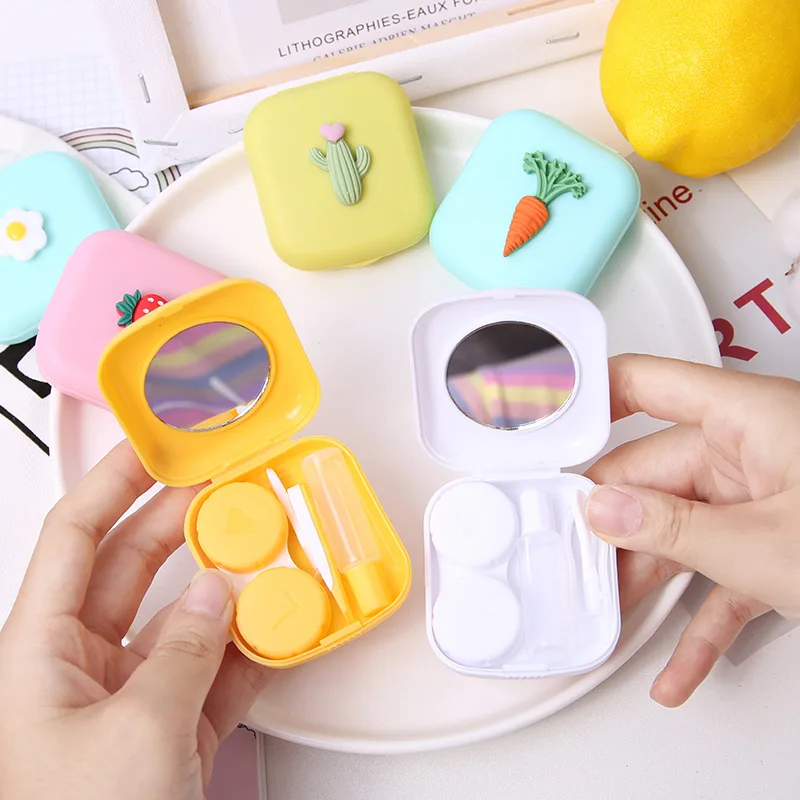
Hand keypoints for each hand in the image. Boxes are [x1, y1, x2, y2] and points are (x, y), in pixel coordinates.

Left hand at [0, 441, 268, 798]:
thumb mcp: (136, 732)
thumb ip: (184, 650)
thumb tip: (219, 594)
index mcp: (38, 653)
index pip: (76, 537)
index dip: (115, 480)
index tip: (160, 444)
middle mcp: (78, 669)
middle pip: (134, 567)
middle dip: (183, 523)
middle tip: (228, 487)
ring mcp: (128, 700)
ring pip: (182, 620)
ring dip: (227, 588)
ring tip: (267, 552)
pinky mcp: (169, 736)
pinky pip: (212, 673)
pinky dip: (249, 649)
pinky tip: (278, 625)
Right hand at [585, 354, 799, 706]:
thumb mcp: (765, 545)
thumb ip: (670, 529)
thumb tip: (600, 511)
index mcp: (746, 418)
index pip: (643, 383)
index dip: (585, 396)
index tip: (536, 423)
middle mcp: (749, 449)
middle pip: (650, 473)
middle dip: (607, 523)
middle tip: (562, 553)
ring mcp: (763, 499)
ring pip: (680, 530)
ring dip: (649, 582)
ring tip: (608, 620)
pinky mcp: (778, 545)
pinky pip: (723, 577)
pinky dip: (699, 621)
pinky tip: (676, 668)